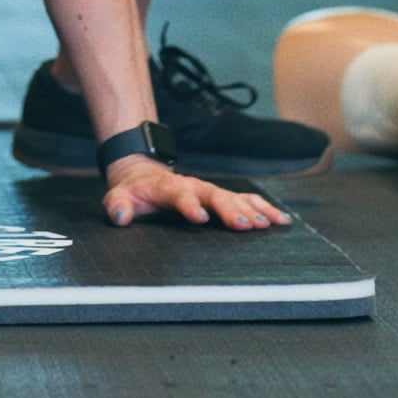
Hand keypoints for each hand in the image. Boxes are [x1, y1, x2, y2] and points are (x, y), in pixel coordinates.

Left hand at [101, 157, 292, 230]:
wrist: (143, 173)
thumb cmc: (133, 191)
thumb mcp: (118, 196)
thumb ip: (117, 206)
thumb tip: (119, 216)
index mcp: (169, 187)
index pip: (181, 195)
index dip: (190, 205)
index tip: (200, 217)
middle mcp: (194, 185)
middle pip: (216, 195)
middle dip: (231, 210)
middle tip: (248, 225)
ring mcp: (209, 190)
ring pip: (235, 197)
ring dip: (253, 210)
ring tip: (270, 223)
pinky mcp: (221, 196)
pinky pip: (246, 199)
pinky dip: (263, 208)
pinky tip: (280, 219)